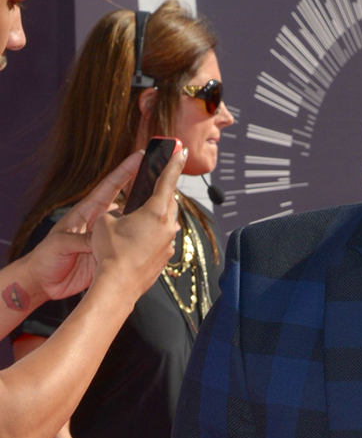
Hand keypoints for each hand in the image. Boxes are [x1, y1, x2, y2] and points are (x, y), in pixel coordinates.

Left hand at [23, 148, 179, 301]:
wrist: (44, 281)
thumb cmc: (46, 257)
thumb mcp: (61, 243)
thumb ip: (81, 240)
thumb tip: (100, 239)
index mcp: (85, 213)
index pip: (109, 187)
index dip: (125, 171)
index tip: (140, 157)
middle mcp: (99, 223)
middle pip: (126, 203)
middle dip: (143, 191)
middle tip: (162, 180)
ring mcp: (105, 240)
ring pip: (131, 227)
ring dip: (146, 220)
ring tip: (168, 213)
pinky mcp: (108, 256)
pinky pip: (128, 248)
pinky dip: (142, 244)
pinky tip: (156, 241)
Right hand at [89, 144, 185, 299]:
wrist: (117, 286)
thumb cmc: (110, 252)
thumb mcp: (105, 222)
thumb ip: (116, 212)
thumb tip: (122, 215)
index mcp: (156, 212)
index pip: (167, 181)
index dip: (173, 163)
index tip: (181, 151)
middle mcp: (168, 227)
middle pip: (169, 203)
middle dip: (161, 193)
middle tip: (155, 185)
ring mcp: (168, 245)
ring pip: (166, 224)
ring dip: (155, 218)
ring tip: (139, 217)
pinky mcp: (164, 260)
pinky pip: (160, 241)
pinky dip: (151, 236)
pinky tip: (136, 241)